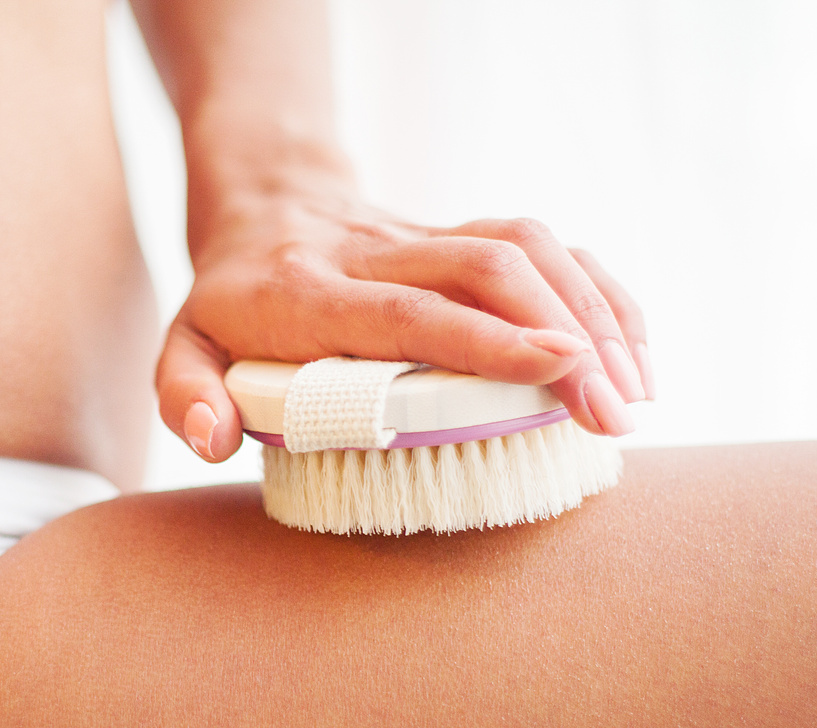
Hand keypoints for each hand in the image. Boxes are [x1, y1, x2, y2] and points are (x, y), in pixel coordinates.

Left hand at [157, 183, 654, 460]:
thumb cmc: (228, 297)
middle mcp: (376, 256)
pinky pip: (544, 245)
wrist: (262, 200)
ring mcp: (426, 238)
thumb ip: (184, 394)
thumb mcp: (183, 346)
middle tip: (613, 413)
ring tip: (634, 393)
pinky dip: (596, 290)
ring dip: (594, 312)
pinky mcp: (462, 233)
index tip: (557, 370)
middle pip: (487, 271)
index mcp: (309, 292)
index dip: (485, 338)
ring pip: (527, 247)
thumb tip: (213, 439)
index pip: (409, 311)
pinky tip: (631, 348)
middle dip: (565, 336)